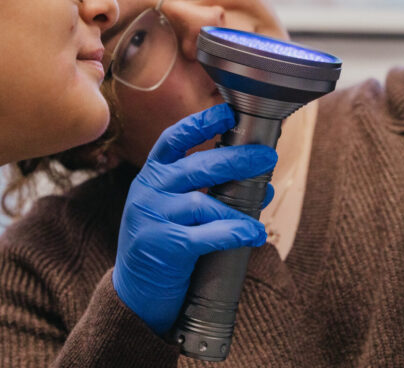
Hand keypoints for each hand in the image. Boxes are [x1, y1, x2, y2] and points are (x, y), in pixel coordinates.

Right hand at [112, 104, 275, 334]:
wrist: (135, 291)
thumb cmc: (164, 241)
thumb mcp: (170, 205)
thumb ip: (201, 187)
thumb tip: (258, 174)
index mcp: (151, 175)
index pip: (173, 139)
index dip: (201, 123)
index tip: (229, 112)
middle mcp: (149, 191)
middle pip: (197, 166)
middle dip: (237, 158)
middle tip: (267, 156)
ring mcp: (153, 218)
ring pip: (203, 202)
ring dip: (241, 203)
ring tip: (265, 202)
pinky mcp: (164, 246)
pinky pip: (206, 235)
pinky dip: (234, 232)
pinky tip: (252, 234)